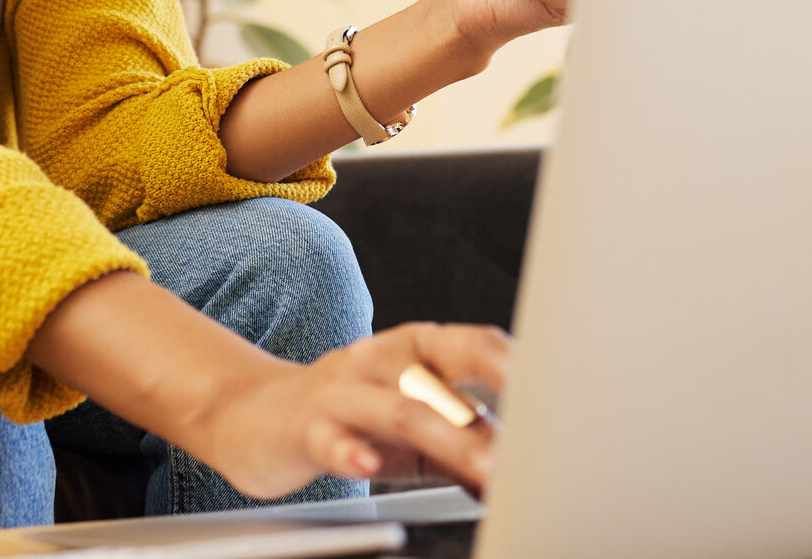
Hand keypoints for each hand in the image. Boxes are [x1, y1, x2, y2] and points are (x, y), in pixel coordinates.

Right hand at [193, 322, 511, 498]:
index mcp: (409, 352)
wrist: (247, 415)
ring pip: (398, 408)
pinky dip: (351, 452)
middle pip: (442, 368)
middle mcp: (376, 361)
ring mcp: (338, 392)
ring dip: (447, 438)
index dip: (515, 363)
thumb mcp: (409, 423)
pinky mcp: (303, 427)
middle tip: (540, 434)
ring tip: (486, 469)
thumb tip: (527, 465)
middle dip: (493, 398)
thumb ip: (462, 437)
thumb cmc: (344, 417)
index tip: (564, 391)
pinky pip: (329, 438)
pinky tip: (369, 467)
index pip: (470, 343)